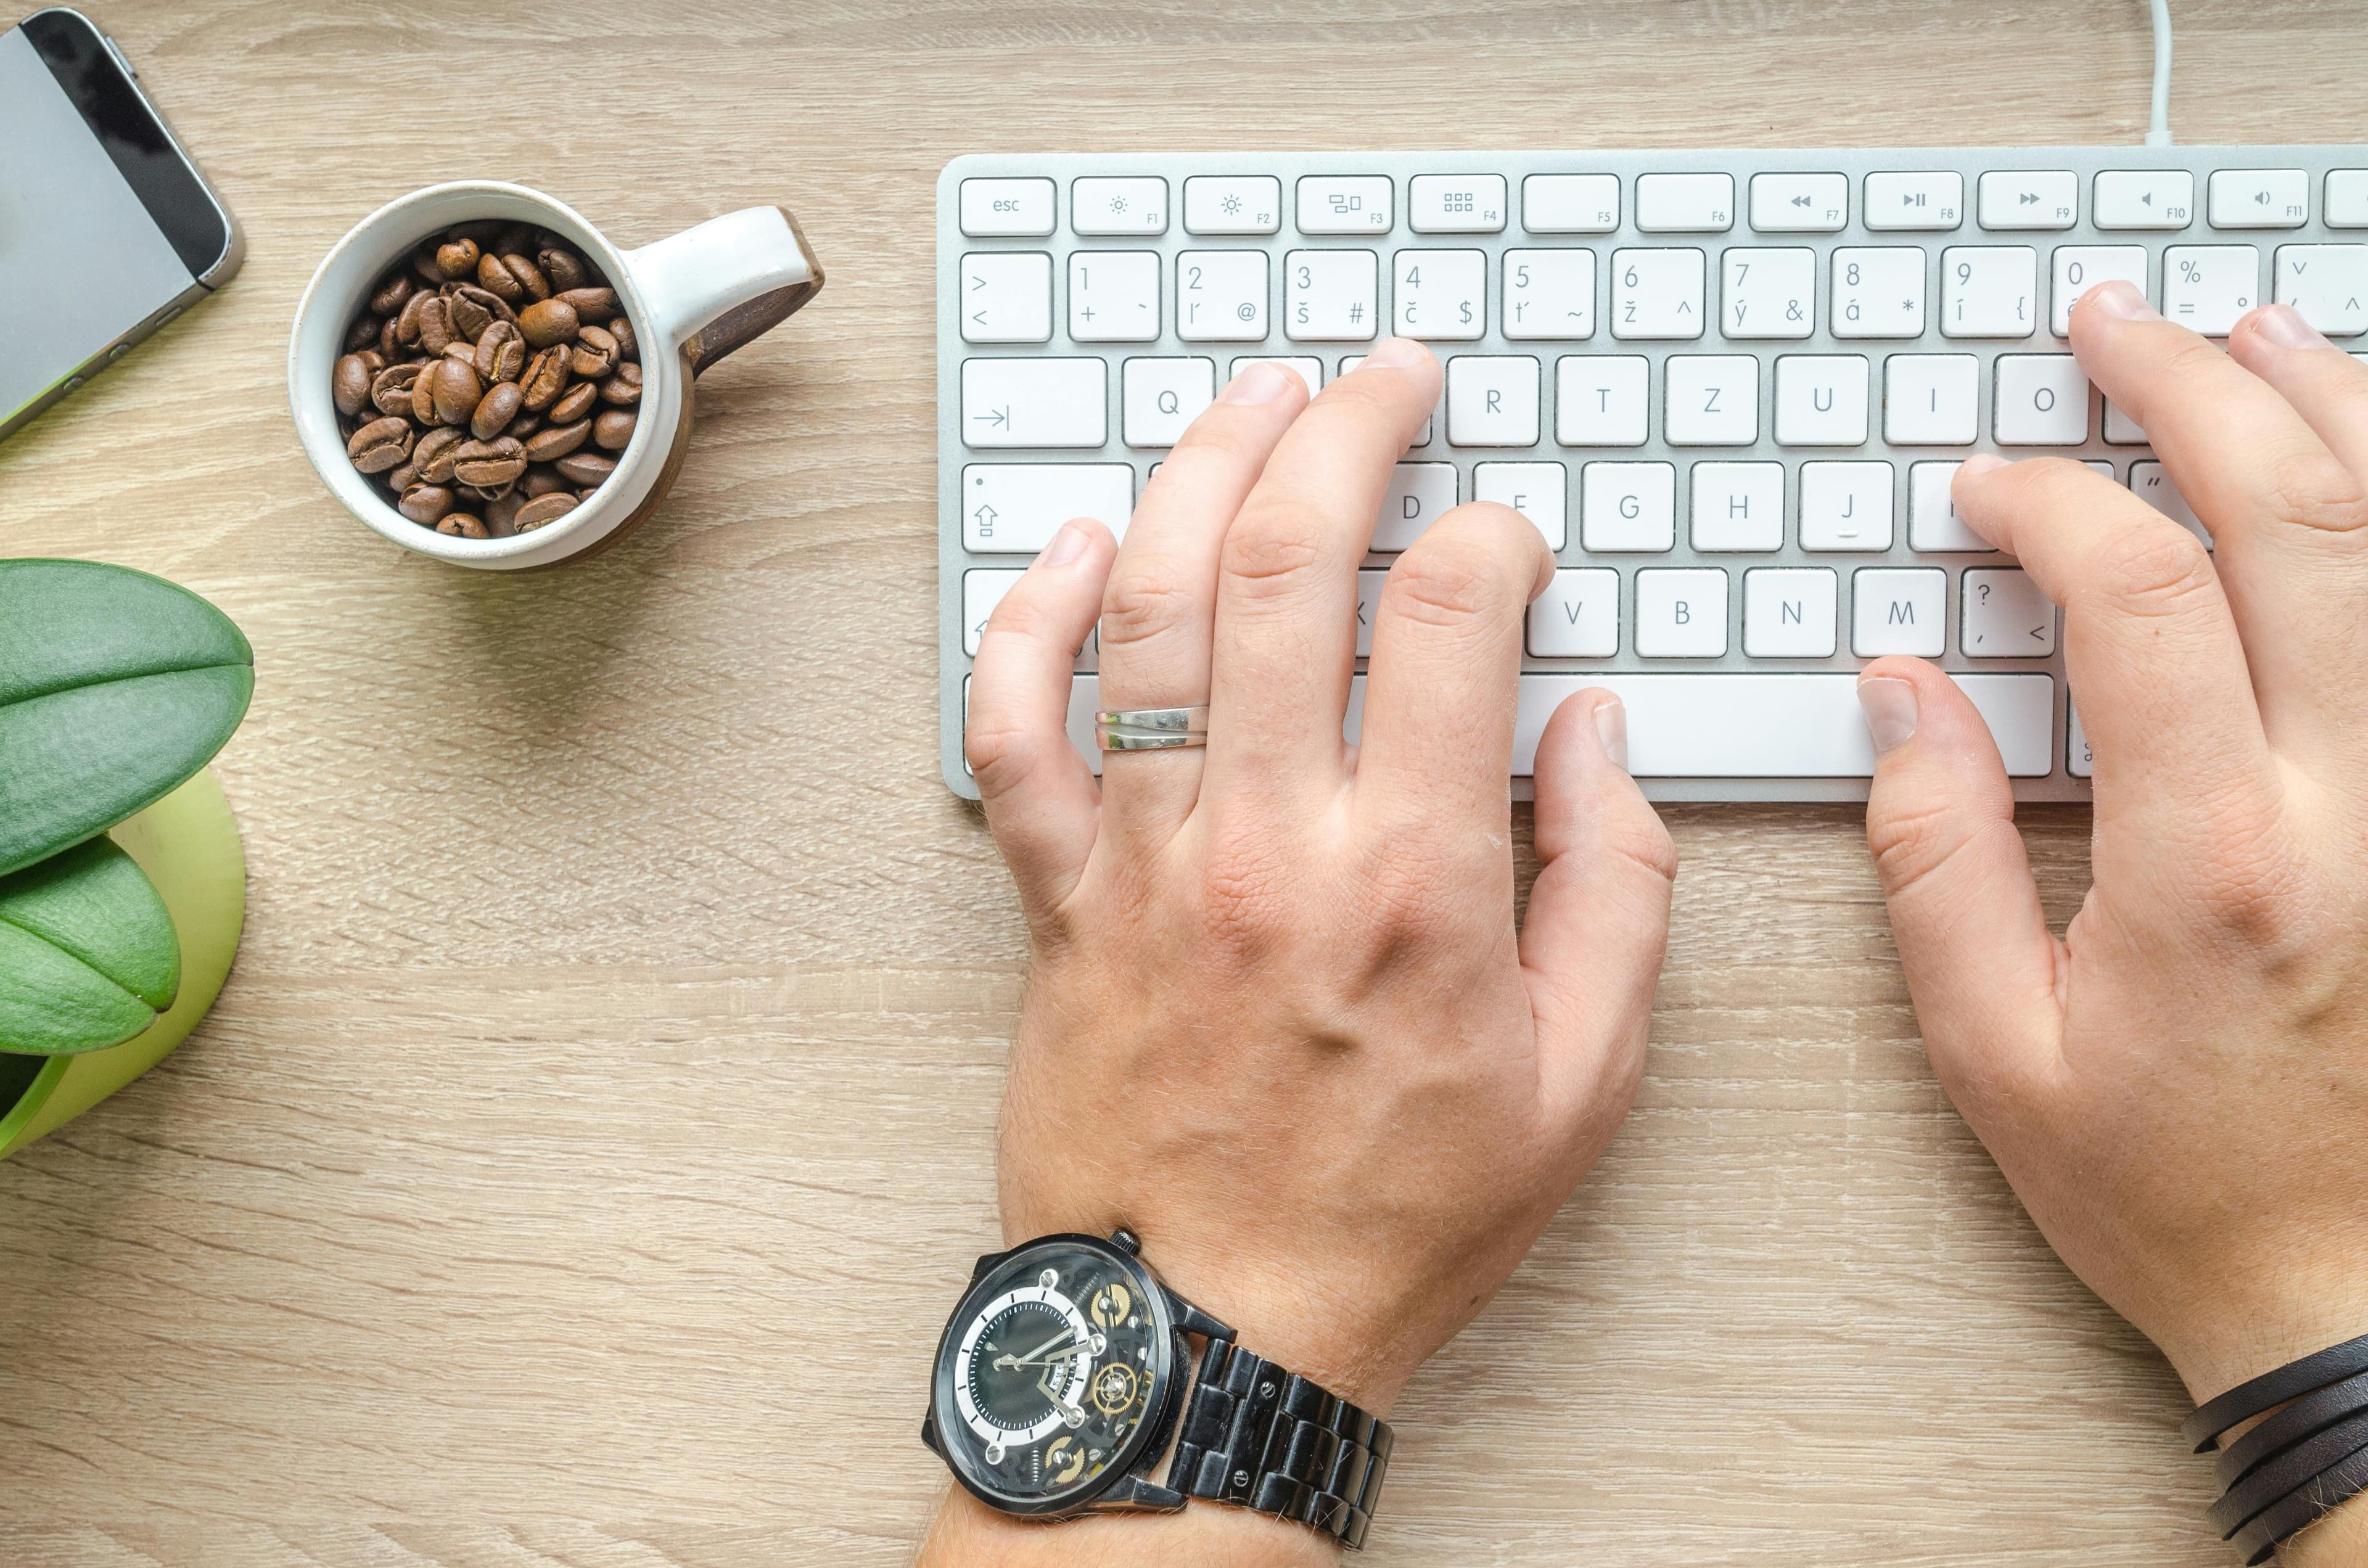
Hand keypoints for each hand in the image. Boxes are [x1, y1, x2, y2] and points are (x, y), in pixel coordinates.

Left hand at [930, 344, 1673, 1562]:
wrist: (1213, 1334)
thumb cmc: (1394, 1219)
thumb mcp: (1583, 1079)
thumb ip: (1615, 887)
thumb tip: (1593, 732)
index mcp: (1414, 875)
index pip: (1453, 615)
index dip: (1493, 535)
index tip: (1509, 539)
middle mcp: (1267, 838)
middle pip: (1288, 560)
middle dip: (1346, 429)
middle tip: (1384, 377)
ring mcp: (1145, 857)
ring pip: (1151, 606)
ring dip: (1200, 471)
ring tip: (1253, 399)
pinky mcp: (1057, 896)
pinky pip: (1014, 728)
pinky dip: (1033, 619)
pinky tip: (1078, 546)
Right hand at [1857, 282, 2367, 1561]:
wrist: (2355, 1293)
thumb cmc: (2178, 1187)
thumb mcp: (1996, 1051)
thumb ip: (1939, 857)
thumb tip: (1904, 696)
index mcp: (2217, 857)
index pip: (2141, 597)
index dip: (2053, 505)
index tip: (1987, 490)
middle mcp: (2358, 805)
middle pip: (2298, 519)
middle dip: (2195, 391)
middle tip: (2117, 330)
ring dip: (2326, 414)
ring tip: (2252, 337)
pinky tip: (2357, 469)